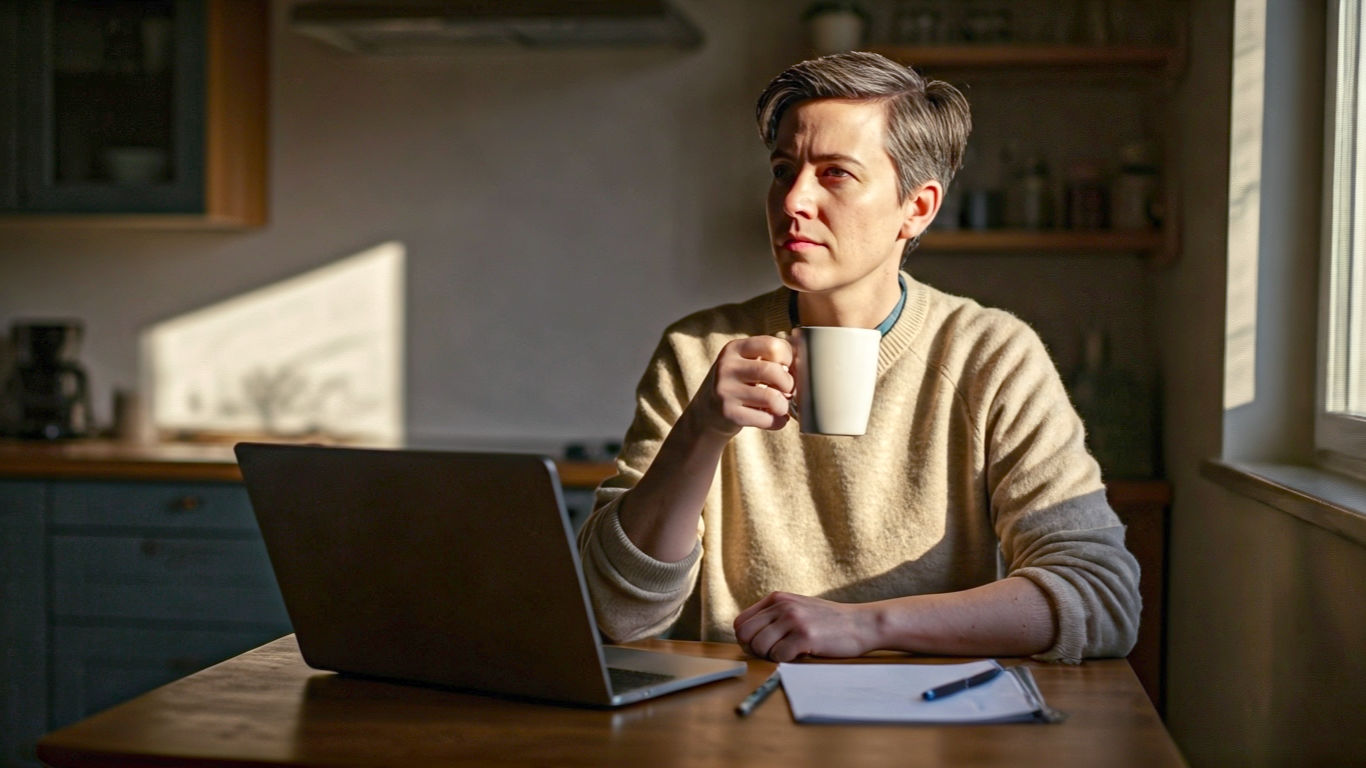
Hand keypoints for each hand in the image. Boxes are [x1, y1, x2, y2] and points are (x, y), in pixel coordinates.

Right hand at [687, 336, 794, 437]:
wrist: (706, 413)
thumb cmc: (737, 384)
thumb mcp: (744, 363)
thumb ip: (768, 358)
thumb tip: (804, 362)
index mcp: (734, 348)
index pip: (773, 345)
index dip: (788, 358)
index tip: (786, 369)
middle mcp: (726, 366)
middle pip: (773, 371)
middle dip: (788, 384)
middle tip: (787, 390)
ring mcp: (725, 390)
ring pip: (771, 397)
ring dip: (783, 405)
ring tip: (780, 407)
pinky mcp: (728, 413)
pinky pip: (765, 418)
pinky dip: (777, 422)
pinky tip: (775, 419)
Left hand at [733, 592, 876, 661]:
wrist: (861, 623)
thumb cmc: (828, 621)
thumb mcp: (797, 607)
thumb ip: (774, 616)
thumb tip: (746, 636)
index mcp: (777, 598)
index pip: (740, 622)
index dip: (746, 639)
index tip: (760, 646)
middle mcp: (782, 606)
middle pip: (744, 635)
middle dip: (754, 650)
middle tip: (773, 653)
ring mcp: (793, 620)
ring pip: (759, 647)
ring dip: (770, 656)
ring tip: (788, 653)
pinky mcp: (805, 636)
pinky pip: (778, 656)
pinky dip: (786, 661)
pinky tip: (800, 654)